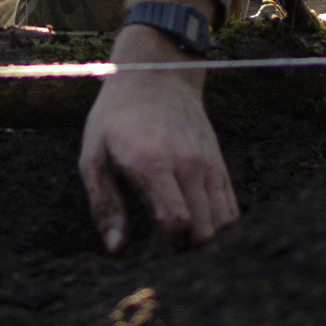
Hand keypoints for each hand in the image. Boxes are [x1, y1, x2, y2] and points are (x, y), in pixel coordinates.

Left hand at [77, 0, 239, 250]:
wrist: (155, 75)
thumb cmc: (116, 119)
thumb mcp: (94, 156)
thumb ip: (105, 205)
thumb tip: (118, 250)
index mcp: (154, 163)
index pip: (178, 221)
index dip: (170, 245)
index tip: (155, 247)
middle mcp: (188, 164)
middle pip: (207, 230)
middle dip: (189, 250)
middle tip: (168, 249)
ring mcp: (209, 164)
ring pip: (225, 224)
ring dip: (206, 241)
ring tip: (182, 238)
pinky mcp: (219, 164)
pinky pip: (232, 208)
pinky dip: (220, 227)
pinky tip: (199, 227)